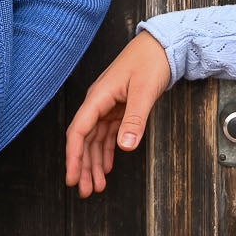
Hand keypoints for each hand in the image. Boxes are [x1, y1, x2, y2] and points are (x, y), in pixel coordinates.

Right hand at [64, 30, 173, 196]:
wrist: (163, 44)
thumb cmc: (151, 61)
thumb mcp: (144, 92)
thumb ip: (134, 120)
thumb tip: (124, 147)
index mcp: (98, 97)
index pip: (79, 131)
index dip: (74, 156)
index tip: (72, 177)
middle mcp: (99, 102)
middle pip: (85, 140)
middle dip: (83, 166)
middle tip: (85, 191)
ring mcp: (108, 105)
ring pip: (96, 139)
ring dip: (95, 162)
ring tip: (96, 185)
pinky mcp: (119, 107)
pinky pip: (108, 133)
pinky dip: (107, 151)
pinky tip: (108, 166)